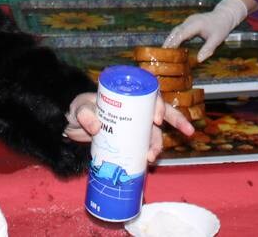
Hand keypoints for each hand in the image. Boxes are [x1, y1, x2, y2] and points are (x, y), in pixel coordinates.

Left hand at [63, 91, 194, 163]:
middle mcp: (134, 108)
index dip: (158, 104)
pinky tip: (148, 162)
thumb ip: (85, 114)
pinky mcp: (129, 140)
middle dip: (177, 120)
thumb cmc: (77, 109)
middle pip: (161, 111)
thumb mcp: (79, 108)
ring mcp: (133, 125)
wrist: (69, 126)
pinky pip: (144, 145)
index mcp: (127, 95)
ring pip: (154, 133)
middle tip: (188, 132)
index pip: (149, 94)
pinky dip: (149, 153)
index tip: (157, 119)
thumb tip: (96, 127)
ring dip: (158, 144)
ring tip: (151, 157)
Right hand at [163, 0, 248, 61]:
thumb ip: (207, 50)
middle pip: (175, 31)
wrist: (224, 15)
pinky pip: (179, 30)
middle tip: (160, 53)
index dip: (174, 43)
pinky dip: (174, 37)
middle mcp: (190, 21)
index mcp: (196, 24)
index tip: (167, 52)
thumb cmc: (221, 27)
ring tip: (163, 51)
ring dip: (170, 40)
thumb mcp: (217, 40)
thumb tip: (199, 60)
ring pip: (176, 30)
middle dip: (168, 42)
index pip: (181, 34)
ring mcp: (188, 21)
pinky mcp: (189, 23)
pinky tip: (172, 46)